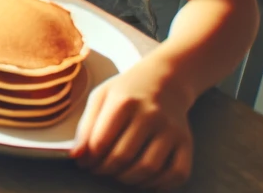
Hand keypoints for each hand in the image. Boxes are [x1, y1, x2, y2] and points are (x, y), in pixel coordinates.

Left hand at [72, 60, 194, 188]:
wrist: (165, 81)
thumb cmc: (127, 92)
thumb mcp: (101, 97)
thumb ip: (86, 126)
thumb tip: (76, 157)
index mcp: (125, 101)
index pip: (100, 141)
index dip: (89, 158)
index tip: (85, 163)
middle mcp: (151, 115)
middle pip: (123, 156)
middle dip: (105, 170)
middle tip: (98, 170)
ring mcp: (172, 130)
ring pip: (148, 168)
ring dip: (127, 179)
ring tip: (117, 174)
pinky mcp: (186, 142)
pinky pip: (177, 174)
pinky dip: (158, 184)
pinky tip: (143, 180)